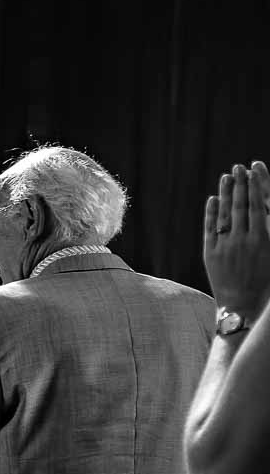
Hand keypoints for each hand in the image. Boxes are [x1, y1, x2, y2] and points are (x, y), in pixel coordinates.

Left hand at [207, 161, 269, 315]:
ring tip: (227, 176)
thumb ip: (269, 228)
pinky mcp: (211, 254)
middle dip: (241, 184)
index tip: (255, 168)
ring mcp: (226, 247)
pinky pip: (210, 228)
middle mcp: (245, 240)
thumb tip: (265, 208)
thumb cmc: (267, 281)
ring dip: (226, 193)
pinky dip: (212, 213)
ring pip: (225, 214)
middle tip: (239, 167)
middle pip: (242, 205)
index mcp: (265, 239)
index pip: (260, 204)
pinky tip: (212, 199)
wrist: (244, 307)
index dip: (257, 184)